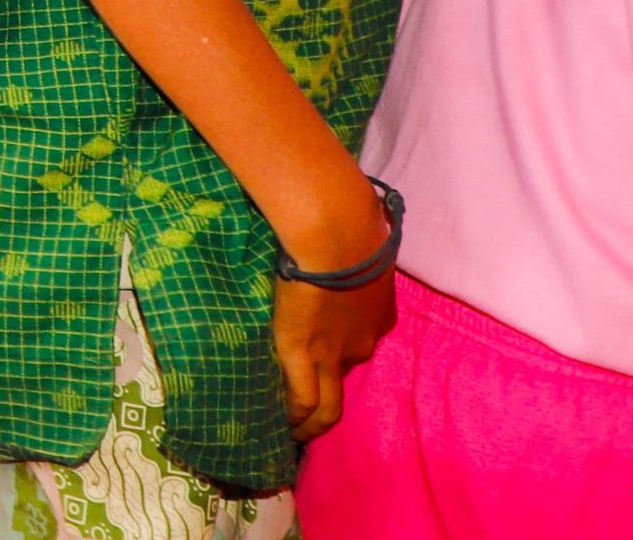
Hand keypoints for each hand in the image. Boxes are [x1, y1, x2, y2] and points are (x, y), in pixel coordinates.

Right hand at [268, 178, 396, 441]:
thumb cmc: (347, 225)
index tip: (325, 356)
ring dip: (312, 423)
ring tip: (293, 432)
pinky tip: (283, 427)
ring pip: (328, 406)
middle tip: (307, 408)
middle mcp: (361, 342)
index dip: (342, 352)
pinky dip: (294, 418)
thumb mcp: (358, 244)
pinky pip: (302, 399)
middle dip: (329, 398)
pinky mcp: (304, 352)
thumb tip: (330, 238)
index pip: (359, 342)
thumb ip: (346, 254)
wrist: (337, 231)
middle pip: (344, 378)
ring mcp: (334, 353)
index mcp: (375, 314)